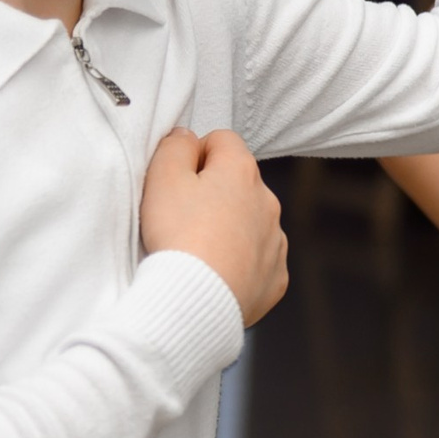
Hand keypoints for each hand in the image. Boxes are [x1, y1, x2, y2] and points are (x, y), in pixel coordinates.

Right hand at [140, 129, 288, 326]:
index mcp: (242, 172)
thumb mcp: (162, 178)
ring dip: (228, 226)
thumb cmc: (178, 236)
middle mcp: (269, 202)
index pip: (222, 140)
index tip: (176, 178)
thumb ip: (174, 147)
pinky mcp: (276, 276)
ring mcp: (276, 241)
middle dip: (212, 191)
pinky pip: (258, 260)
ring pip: (250, 222)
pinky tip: (215, 272)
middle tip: (180, 216)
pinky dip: (239, 262)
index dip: (194, 154)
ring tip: (195, 248)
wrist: (198, 299)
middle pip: (239, 183)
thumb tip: (187, 137)